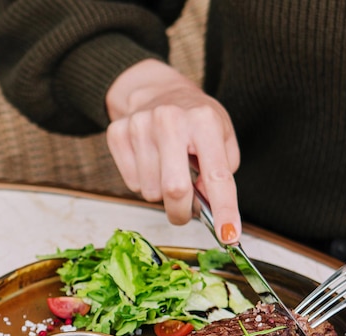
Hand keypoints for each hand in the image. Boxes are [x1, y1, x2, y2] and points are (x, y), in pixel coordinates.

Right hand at [105, 59, 240, 242]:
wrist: (157, 90)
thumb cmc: (195, 119)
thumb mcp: (222, 138)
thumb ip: (222, 172)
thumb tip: (206, 203)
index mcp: (203, 121)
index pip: (217, 176)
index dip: (224, 210)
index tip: (228, 235)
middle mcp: (170, 119)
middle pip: (175, 190)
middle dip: (183, 212)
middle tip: (187, 211)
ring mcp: (139, 125)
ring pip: (151, 192)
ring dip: (163, 194)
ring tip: (170, 170)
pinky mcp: (117, 133)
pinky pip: (132, 184)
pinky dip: (145, 183)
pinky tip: (152, 163)